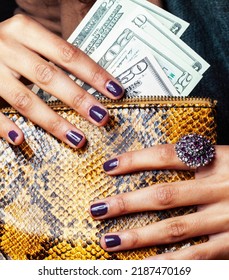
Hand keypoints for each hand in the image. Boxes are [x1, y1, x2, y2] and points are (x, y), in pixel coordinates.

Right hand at [0, 15, 123, 146]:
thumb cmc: (8, 45)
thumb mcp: (28, 40)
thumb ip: (53, 56)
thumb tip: (92, 80)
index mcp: (25, 31)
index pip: (68, 54)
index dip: (93, 74)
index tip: (115, 91)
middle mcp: (8, 47)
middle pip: (49, 77)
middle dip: (79, 99)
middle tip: (101, 117)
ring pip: (25, 99)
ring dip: (53, 121)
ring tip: (77, 139)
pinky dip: (4, 126)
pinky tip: (21, 139)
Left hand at [90, 145, 228, 258]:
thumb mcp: (228, 157)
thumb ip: (199, 158)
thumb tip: (162, 158)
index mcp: (219, 161)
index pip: (168, 156)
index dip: (136, 160)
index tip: (109, 166)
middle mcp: (221, 189)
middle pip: (164, 196)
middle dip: (127, 203)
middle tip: (96, 209)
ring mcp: (227, 220)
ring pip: (175, 230)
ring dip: (139, 237)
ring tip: (109, 241)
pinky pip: (197, 257)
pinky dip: (170, 263)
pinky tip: (146, 266)